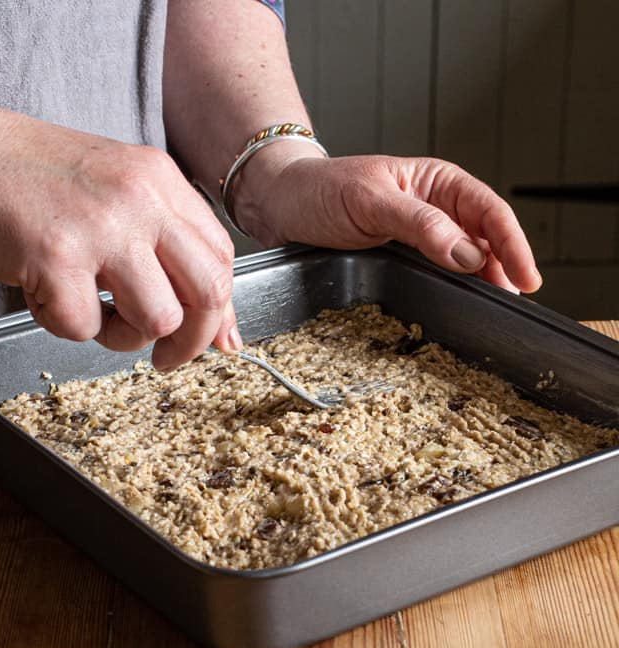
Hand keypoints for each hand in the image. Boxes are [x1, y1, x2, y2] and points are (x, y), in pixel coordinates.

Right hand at [0, 101, 240, 367]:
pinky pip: (84, 328)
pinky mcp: (55, 256)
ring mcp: (101, 226)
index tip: (203, 337)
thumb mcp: (115, 194)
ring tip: (90, 312)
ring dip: (123, 337)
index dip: (218, 310)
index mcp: (160, 181)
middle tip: (163, 357)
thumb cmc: (29, 178)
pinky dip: (63, 325)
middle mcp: (141, 199)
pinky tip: (43, 294)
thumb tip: (218, 328)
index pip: (222, 258)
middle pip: (208, 292)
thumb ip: (165, 249)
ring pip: (157, 320)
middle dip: (191, 342)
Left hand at [235, 148, 541, 293]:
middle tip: (511, 302)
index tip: (526, 279)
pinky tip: (457, 302)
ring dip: (480, 280)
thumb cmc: (320, 190)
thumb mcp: (369, 201)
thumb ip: (419, 224)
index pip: (489, 212)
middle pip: (484, 237)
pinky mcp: (399, 256)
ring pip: (462, 258)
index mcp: (435, 182)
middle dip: (503, 266)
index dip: (513, 245)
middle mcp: (433, 207)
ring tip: (491, 307)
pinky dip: (451, 286)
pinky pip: (435, 272)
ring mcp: (417, 234)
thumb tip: (467, 254)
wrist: (280, 205)